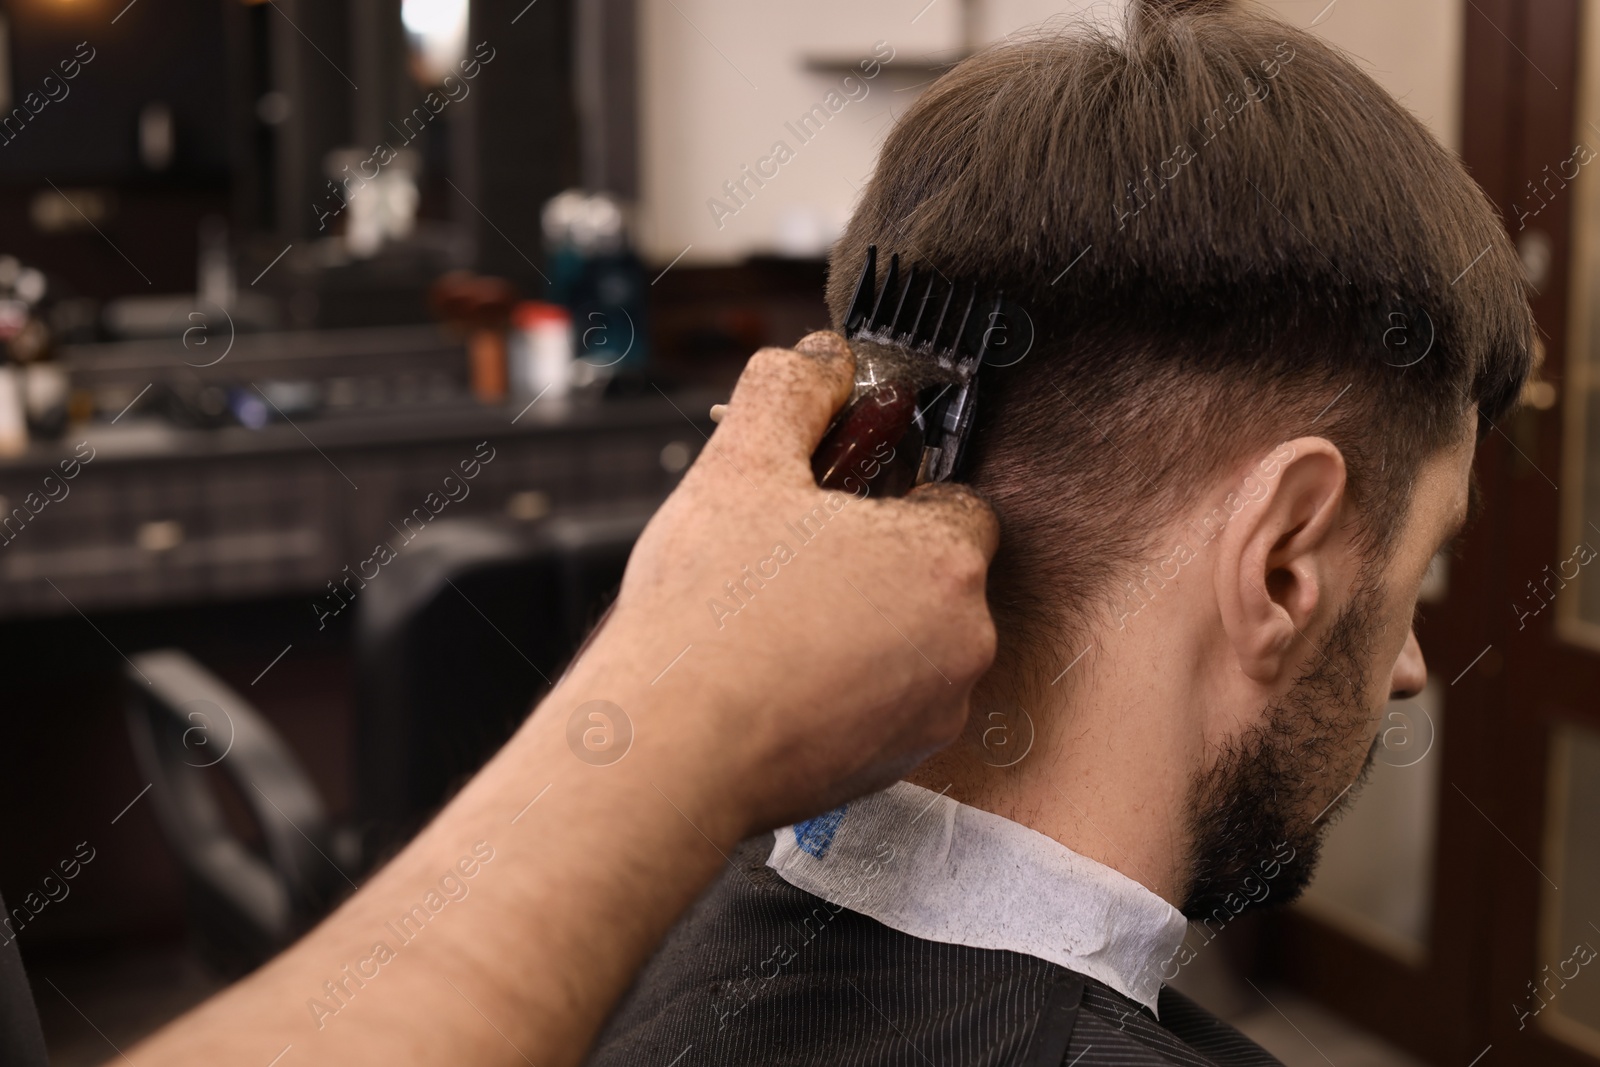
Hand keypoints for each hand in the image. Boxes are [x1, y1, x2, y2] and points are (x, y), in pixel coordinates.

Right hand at [573, 330, 999, 834]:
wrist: (668, 750)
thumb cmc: (708, 613)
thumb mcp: (743, 463)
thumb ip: (794, 391)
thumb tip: (823, 360)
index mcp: (946, 560)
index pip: (955, 499)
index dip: (892, 490)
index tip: (834, 499)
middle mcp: (964, 643)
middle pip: (933, 574)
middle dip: (872, 558)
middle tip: (789, 559)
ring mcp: (933, 714)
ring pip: (908, 641)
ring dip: (858, 622)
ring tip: (772, 622)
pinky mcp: (895, 767)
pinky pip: (883, 703)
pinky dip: (843, 686)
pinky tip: (775, 678)